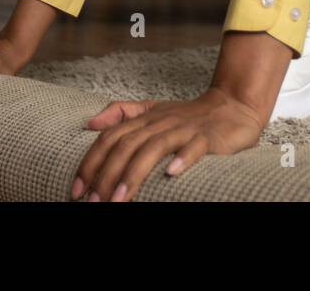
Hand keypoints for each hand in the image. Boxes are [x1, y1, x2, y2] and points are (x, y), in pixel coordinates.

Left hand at [71, 87, 264, 201]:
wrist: (232, 106)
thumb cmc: (188, 115)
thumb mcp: (152, 110)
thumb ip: (121, 112)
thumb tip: (89, 123)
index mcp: (144, 118)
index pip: (110, 138)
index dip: (91, 163)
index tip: (77, 190)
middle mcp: (160, 122)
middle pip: (126, 146)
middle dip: (106, 176)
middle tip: (94, 203)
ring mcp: (184, 129)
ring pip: (153, 148)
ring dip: (134, 174)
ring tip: (118, 200)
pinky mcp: (208, 137)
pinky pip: (194, 147)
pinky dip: (182, 159)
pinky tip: (171, 174)